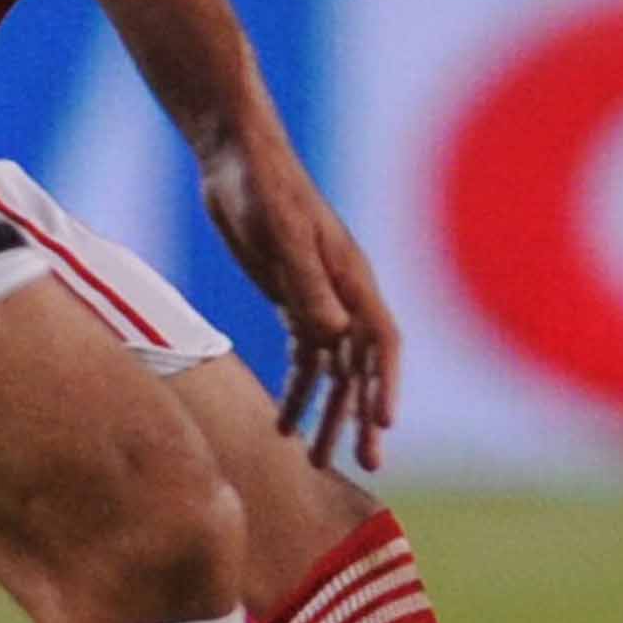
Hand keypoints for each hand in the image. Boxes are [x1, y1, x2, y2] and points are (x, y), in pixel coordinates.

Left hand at [198, 128, 399, 469]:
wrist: (236, 157)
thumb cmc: (263, 188)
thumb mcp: (281, 235)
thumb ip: (305, 285)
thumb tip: (332, 336)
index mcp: (352, 279)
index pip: (381, 343)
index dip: (385, 386)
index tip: (384, 426)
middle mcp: (344, 295)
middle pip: (361, 368)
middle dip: (363, 417)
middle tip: (363, 465)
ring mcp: (319, 298)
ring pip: (333, 371)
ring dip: (329, 414)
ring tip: (318, 462)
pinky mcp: (291, 298)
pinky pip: (303, 357)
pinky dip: (298, 391)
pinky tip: (285, 425)